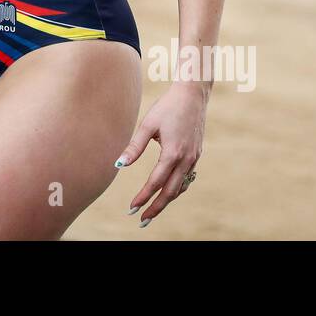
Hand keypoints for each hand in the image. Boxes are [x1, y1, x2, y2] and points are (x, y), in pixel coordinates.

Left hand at [115, 82, 207, 226]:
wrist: (193, 94)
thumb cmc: (167, 106)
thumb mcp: (148, 125)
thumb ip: (134, 147)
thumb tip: (118, 165)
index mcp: (172, 153)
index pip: (156, 183)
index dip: (143, 197)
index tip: (132, 208)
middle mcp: (186, 159)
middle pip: (171, 192)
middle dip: (156, 208)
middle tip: (142, 221)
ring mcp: (194, 158)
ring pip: (181, 187)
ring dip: (167, 200)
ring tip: (152, 210)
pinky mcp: (197, 154)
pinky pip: (187, 178)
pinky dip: (177, 188)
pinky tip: (168, 191)